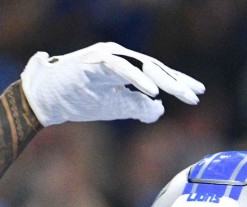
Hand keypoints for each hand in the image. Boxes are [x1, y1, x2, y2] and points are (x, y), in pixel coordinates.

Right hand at [20, 42, 203, 125]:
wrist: (48, 100)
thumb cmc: (81, 100)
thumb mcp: (117, 107)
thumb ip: (138, 107)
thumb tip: (160, 110)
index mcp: (126, 67)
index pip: (158, 73)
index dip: (178, 82)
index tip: (198, 94)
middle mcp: (120, 57)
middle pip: (155, 68)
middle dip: (177, 82)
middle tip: (196, 95)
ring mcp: (107, 56)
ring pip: (142, 65)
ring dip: (163, 80)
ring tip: (181, 94)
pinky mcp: (95, 61)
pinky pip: (121, 69)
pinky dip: (138, 79)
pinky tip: (153, 92)